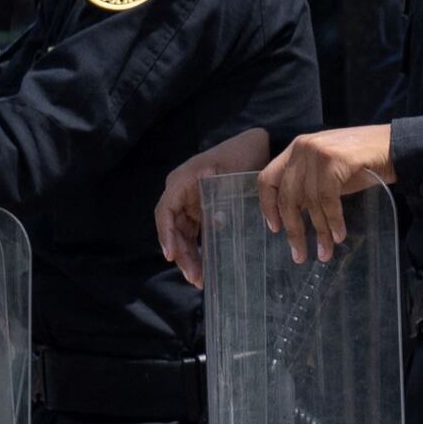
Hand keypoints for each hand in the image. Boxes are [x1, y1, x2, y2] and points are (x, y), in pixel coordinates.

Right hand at [155, 128, 276, 283]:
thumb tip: (216, 222)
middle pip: (174, 229)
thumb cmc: (241, 154)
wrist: (256, 144)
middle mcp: (180, 193)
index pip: (166, 213)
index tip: (172, 255)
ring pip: (184, 234)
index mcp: (180, 182)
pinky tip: (206, 266)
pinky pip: (196, 232)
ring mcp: (190, 201)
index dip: (168, 235)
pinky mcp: (202, 208)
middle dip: (182, 254)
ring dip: (190, 256)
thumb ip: (220, 193)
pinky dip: (200, 248)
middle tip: (195, 278)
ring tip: (200, 280)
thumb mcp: (229, 171)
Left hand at [253, 125, 396, 262]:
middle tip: (300, 254)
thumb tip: (296, 215)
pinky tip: (339, 235)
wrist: (399, 145)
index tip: (276, 229)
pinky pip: (327, 199)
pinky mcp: (333, 159)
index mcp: (297, 149)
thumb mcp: (331, 171)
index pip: (268, 179)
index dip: (268, 207)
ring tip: (326, 252)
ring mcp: (317, 151)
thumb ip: (311, 184)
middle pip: (287, 196)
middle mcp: (302, 147)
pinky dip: (333, 220)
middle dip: (294, 230)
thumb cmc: (367, 161)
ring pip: (309, 201)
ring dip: (319, 231)